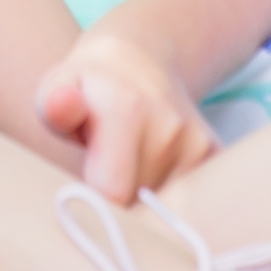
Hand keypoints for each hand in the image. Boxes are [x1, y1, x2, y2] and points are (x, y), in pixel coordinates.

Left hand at [34, 20, 217, 203]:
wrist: (138, 61)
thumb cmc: (86, 87)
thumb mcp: (56, 88)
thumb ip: (54, 107)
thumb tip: (63, 104)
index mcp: (128, 109)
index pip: (113, 193)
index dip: (94, 206)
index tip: (82, 193)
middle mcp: (170, 126)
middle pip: (140, 206)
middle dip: (119, 206)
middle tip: (103, 174)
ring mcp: (199, 142)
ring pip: (165, 209)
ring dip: (144, 204)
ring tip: (127, 169)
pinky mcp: (215, 155)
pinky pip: (189, 202)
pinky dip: (168, 198)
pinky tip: (152, 172)